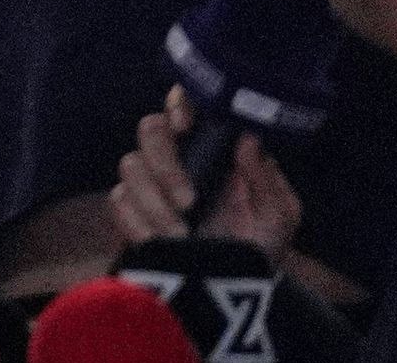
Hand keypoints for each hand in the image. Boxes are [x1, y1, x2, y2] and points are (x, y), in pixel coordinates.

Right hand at [109, 87, 301, 255]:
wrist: (233, 292)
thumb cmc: (259, 245)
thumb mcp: (278, 215)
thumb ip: (265, 177)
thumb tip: (249, 139)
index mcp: (213, 149)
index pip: (187, 106)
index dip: (179, 104)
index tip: (184, 124)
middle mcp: (177, 158)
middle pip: (150, 129)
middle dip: (165, 165)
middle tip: (188, 201)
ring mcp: (150, 184)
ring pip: (130, 166)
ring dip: (153, 202)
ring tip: (180, 235)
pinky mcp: (131, 212)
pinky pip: (118, 202)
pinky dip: (138, 223)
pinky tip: (160, 242)